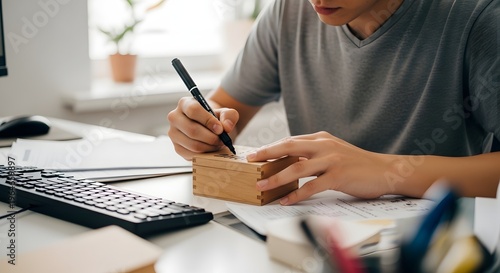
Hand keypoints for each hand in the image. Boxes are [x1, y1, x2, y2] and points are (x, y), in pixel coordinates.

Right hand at [167, 96, 238, 159]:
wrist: (208, 127)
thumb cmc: (215, 118)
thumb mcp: (225, 112)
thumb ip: (229, 116)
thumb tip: (226, 127)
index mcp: (185, 104)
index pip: (193, 110)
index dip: (208, 120)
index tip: (220, 129)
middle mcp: (175, 118)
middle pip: (192, 130)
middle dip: (211, 137)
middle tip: (222, 140)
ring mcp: (173, 134)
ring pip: (193, 145)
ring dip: (210, 147)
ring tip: (218, 144)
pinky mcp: (177, 148)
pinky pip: (192, 155)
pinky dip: (205, 154)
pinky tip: (211, 149)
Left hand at [246, 131, 393, 204]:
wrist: (385, 171)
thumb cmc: (358, 164)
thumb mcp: (334, 151)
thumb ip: (314, 153)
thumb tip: (291, 161)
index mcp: (321, 138)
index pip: (290, 141)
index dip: (271, 147)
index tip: (256, 154)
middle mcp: (324, 145)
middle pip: (289, 147)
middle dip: (267, 154)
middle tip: (251, 162)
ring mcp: (331, 160)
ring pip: (297, 168)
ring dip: (276, 177)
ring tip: (262, 185)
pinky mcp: (338, 176)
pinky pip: (312, 186)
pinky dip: (297, 195)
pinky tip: (286, 201)